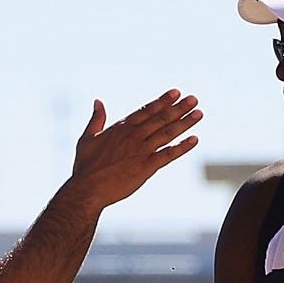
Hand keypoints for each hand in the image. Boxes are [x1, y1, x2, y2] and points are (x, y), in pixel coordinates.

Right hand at [66, 91, 202, 210]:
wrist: (87, 189)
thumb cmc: (85, 166)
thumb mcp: (87, 138)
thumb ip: (96, 119)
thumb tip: (98, 101)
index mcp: (121, 128)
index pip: (147, 110)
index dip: (163, 101)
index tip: (176, 92)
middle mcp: (134, 136)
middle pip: (161, 118)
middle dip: (179, 108)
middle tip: (194, 99)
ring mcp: (141, 151)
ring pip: (167, 133)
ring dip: (185, 123)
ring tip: (199, 113)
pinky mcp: (146, 168)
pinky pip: (168, 155)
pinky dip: (182, 147)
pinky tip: (194, 140)